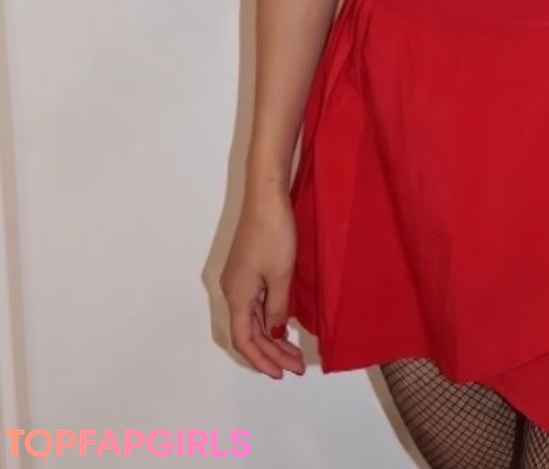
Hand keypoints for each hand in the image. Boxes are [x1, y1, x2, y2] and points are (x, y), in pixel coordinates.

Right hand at [219, 185, 304, 378]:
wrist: (266, 196)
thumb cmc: (274, 233)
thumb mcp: (282, 275)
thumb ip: (278, 307)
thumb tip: (275, 330)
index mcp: (236, 295)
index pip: (244, 340)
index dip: (262, 360)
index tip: (282, 373)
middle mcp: (232, 290)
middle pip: (248, 332)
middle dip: (270, 352)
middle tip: (296, 366)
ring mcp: (238, 278)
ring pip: (251, 319)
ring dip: (270, 337)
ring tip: (293, 351)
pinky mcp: (246, 267)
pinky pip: (254, 304)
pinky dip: (268, 318)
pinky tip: (283, 323)